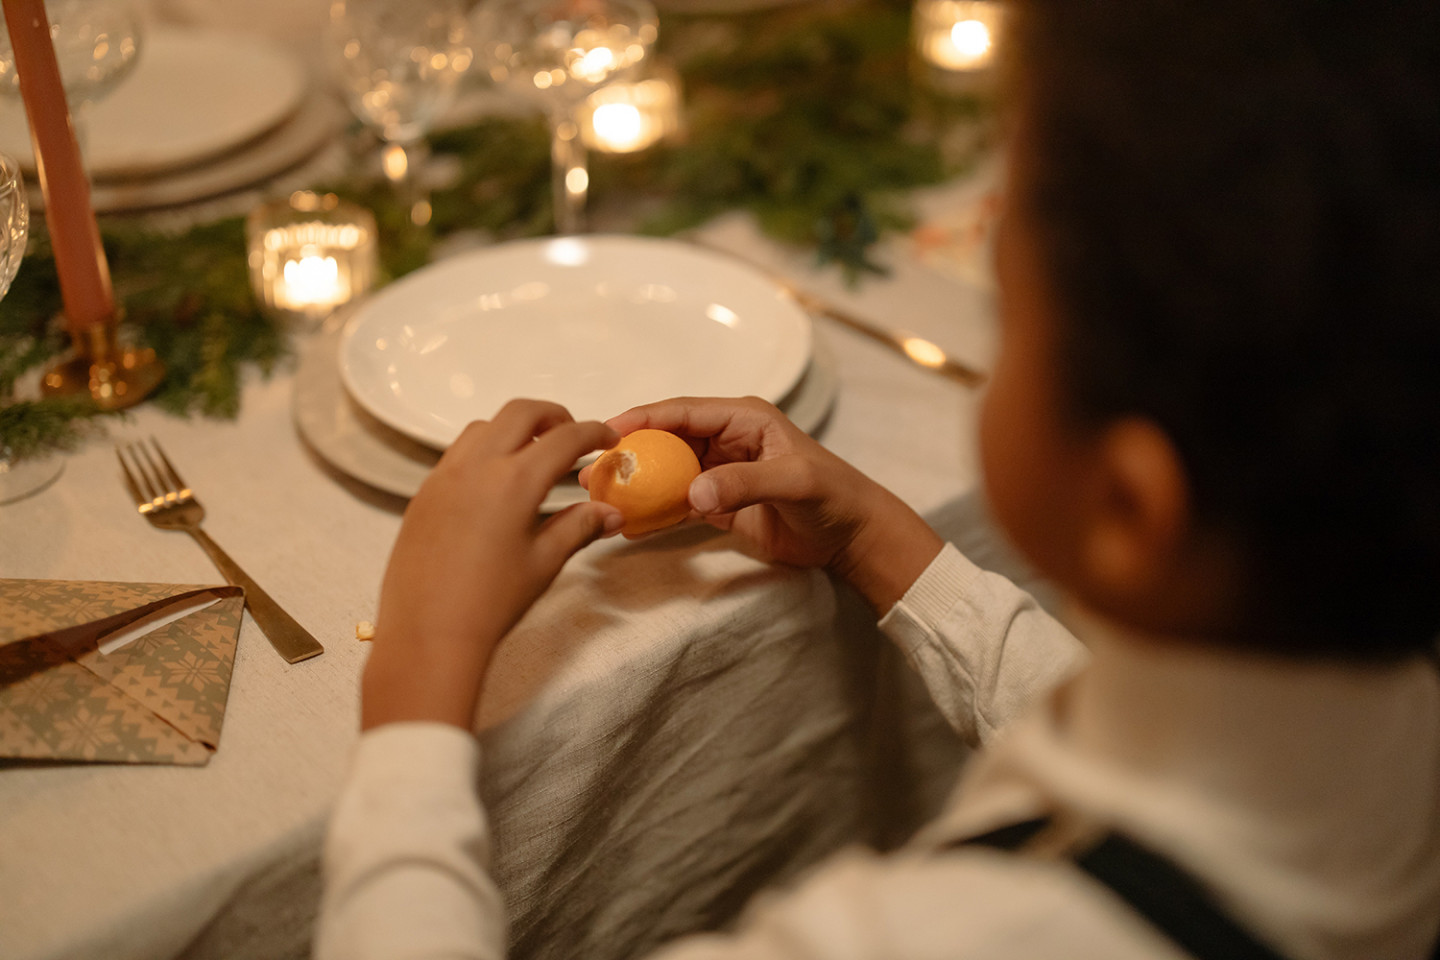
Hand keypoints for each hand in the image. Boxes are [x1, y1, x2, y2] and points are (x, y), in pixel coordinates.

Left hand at [361, 400, 623, 730]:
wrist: (428, 634)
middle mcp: (477, 466)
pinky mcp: (424, 494)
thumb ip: (579, 527)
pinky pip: (457, 453)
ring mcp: (444, 476)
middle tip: (572, 435)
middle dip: (554, 415)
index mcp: (514, 481)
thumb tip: (610, 513)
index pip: (564, 438)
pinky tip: (495, 481)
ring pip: (484, 427)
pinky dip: (484, 449)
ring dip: (514, 428)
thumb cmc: (489, 604)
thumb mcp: (543, 563)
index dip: (593, 433)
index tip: (608, 439)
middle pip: (521, 412)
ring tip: (533, 454)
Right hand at [581, 396, 943, 612]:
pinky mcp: (718, 504)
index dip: (643, 419)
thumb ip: (744, 484)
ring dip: (636, 484)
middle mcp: (726, 439)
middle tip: (592, 469)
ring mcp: (719, 472)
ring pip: (666, 472)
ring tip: (598, 496)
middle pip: (666, 440)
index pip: (683, 412)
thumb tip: (693, 495)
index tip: (608, 433)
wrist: (851, 536)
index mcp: (743, 418)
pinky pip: (677, 503)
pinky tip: (628, 524)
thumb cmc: (832, 497)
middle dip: (629, 453)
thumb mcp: (794, 483)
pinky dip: (653, 512)